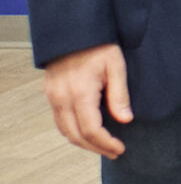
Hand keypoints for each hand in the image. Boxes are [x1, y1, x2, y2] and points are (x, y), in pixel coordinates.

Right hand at [43, 42, 130, 157]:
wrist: (73, 31)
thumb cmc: (99, 45)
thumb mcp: (116, 66)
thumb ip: (119, 94)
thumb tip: (125, 120)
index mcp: (80, 92)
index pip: (90, 129)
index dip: (105, 143)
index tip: (120, 149)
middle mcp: (62, 98)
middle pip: (75, 135)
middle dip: (95, 148)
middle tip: (114, 152)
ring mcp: (53, 97)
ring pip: (65, 131)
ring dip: (83, 143)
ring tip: (103, 146)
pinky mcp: (50, 94)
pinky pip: (60, 121)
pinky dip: (73, 131)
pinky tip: (88, 132)